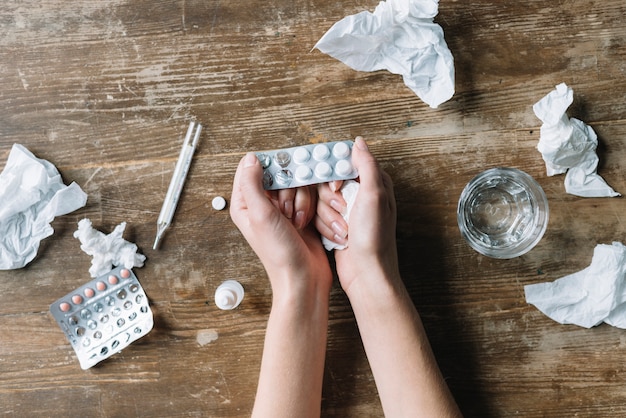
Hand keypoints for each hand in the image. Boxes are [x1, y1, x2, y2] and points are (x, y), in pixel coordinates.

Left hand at [230, 152, 331, 296]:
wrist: (303, 277)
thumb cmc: (279, 252)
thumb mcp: (260, 215)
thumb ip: (253, 184)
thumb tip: (251, 158)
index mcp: (245, 203)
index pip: (252, 168)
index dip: (270, 167)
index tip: (283, 175)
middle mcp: (262, 204)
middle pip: (280, 174)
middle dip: (290, 190)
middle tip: (286, 211)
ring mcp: (282, 208)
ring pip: (297, 184)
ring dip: (302, 201)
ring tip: (297, 222)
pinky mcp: (300, 213)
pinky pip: (310, 196)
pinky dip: (312, 207)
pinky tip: (307, 223)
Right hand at [315, 137, 399, 291]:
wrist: (366, 273)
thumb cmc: (374, 237)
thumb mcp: (373, 196)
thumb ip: (366, 165)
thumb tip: (358, 142)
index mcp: (373, 183)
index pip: (345, 164)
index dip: (337, 175)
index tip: (336, 187)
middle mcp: (360, 195)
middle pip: (328, 182)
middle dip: (331, 200)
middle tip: (342, 211)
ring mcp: (347, 211)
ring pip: (320, 200)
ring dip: (328, 216)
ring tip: (343, 230)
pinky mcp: (335, 224)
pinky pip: (318, 216)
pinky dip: (324, 226)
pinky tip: (337, 237)